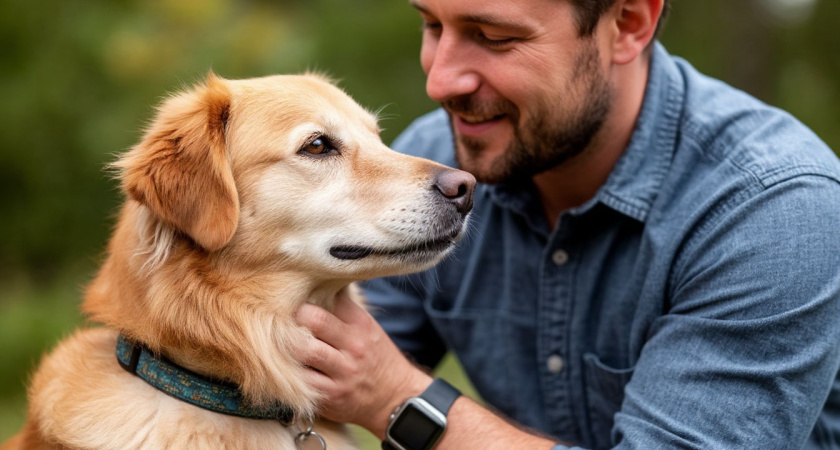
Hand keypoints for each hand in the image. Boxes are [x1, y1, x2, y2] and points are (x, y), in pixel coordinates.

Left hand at [294, 288, 431, 435]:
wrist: (395, 397)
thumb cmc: (375, 356)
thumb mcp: (367, 328)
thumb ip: (342, 309)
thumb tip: (316, 283)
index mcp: (361, 324)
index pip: (332, 297)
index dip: (311, 294)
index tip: (296, 295)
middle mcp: (353, 346)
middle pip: (315, 320)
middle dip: (295, 315)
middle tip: (283, 317)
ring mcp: (342, 372)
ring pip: (304, 351)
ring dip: (288, 344)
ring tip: (281, 342)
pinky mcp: (331, 395)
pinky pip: (302, 380)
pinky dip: (290, 372)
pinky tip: (288, 366)